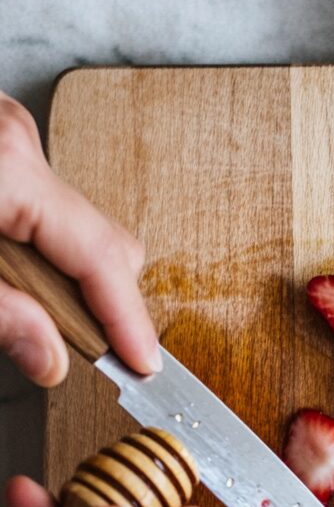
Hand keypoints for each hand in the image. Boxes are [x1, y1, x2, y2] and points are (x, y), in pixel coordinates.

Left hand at [0, 91, 160, 383]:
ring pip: (79, 230)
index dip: (129, 322)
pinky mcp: (1, 147)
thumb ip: (0, 316)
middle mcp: (20, 146)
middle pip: (105, 245)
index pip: (102, 260)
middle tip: (61, 337)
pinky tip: (9, 263)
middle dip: (97, 300)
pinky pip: (52, 212)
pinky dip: (44, 250)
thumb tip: (52, 361)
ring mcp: (10, 140)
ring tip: (16, 294)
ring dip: (65, 276)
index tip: (146, 366)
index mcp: (9, 171)